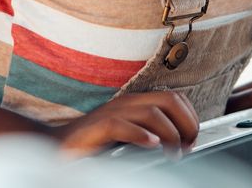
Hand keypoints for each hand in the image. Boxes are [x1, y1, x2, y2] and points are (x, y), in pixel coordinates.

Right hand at [51, 90, 198, 156]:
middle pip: (169, 100)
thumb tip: (179, 143)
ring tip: (174, 153)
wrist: (58, 146)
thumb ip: (150, 132)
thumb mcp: (129, 134)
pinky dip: (140, 134)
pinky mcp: (97, 127)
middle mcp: (127, 102)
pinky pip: (121, 125)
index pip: (175, 98)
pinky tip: (151, 144)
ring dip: (169, 133)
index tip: (193, 139)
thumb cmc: (94, 143)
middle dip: (186, 123)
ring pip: (151, 112)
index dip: (190, 117)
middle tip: (188, 146)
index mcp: (137, 102)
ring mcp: (112, 112)